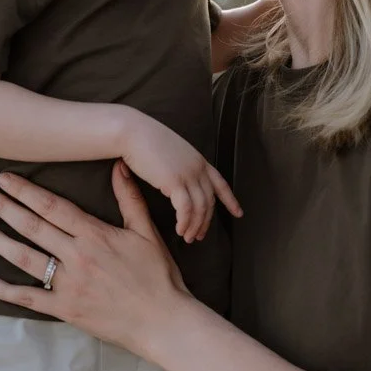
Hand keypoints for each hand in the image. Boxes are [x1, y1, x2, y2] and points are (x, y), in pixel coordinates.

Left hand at [0, 164, 190, 356]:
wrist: (163, 320)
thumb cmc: (158, 275)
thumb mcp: (147, 232)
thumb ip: (130, 198)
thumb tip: (119, 165)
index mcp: (95, 234)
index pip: (52, 206)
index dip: (26, 191)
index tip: (7, 179)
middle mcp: (77, 256)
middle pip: (33, 227)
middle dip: (6, 208)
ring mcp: (69, 284)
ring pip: (26, 259)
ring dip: (0, 242)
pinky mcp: (65, 309)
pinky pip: (29, 298)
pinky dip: (6, 290)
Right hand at [120, 111, 240, 242]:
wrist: (132, 132)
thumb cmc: (144, 140)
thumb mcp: (171, 152)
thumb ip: (180, 165)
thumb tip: (177, 178)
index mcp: (198, 159)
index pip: (221, 183)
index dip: (230, 200)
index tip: (238, 212)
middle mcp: (198, 167)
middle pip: (210, 200)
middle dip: (206, 221)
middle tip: (199, 236)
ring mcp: (188, 174)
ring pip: (200, 208)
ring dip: (195, 226)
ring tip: (187, 237)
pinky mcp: (175, 181)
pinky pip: (186, 209)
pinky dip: (184, 222)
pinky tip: (180, 230)